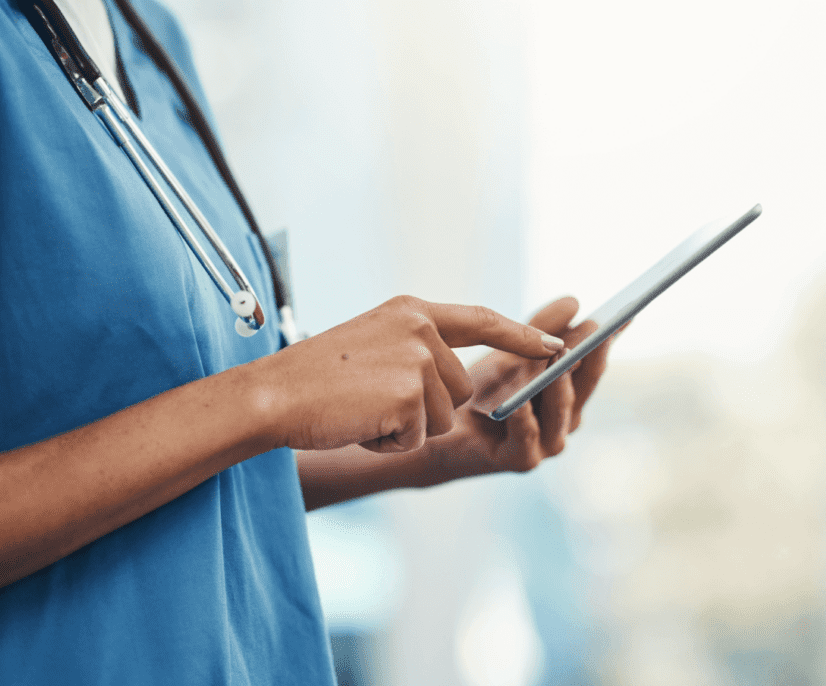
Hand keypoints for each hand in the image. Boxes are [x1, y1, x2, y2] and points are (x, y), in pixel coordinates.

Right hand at [252, 296, 564, 452]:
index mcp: (412, 311)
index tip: (554, 345)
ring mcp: (418, 360)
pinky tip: (358, 424)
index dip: (520, 335)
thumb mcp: (372, 343)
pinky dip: (388, 443)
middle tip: (370, 401)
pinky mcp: (410, 396)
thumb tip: (457, 385)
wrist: (271, 395)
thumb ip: (416, 349)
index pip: (481, 320)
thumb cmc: (313, 377)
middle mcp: (421, 329)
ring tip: (362, 410)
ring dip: (405, 428)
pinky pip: (418, 439)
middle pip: (459, 390)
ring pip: (443, 418)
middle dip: (422, 410)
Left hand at [429, 296, 615, 478]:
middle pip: (584, 385)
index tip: (624, 313)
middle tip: (596, 327)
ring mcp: (545, 443)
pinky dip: (525, 420)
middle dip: (591, 356)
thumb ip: (541, 329)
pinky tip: (519, 403)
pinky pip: (525, 438)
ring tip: (558, 354)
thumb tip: (575, 301)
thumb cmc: (482, 393)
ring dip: (560, 382)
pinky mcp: (519, 460)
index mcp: (568, 395)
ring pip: (560, 410)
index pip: (593, 363)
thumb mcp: (513, 354)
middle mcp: (564, 420)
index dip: (608, 340)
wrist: (443, 434)